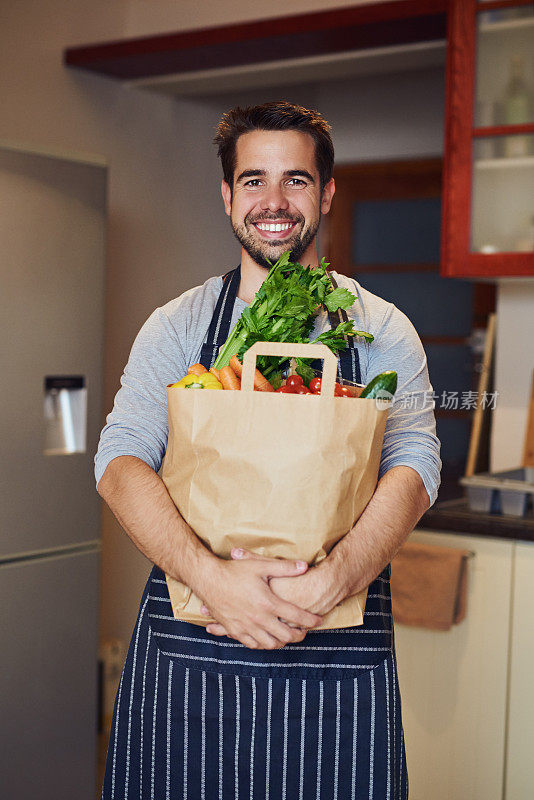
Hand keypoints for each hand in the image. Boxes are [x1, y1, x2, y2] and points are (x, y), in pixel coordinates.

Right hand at [199, 548, 322, 649]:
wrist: (208, 579)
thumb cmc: (234, 571)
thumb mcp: (261, 566)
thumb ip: (284, 568)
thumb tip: (304, 566)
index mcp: (268, 603)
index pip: (296, 616)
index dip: (311, 620)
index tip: (319, 621)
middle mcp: (258, 618)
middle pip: (286, 636)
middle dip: (299, 635)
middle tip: (305, 632)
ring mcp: (246, 627)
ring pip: (270, 644)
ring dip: (282, 643)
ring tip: (287, 637)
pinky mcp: (234, 630)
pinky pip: (252, 645)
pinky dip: (263, 644)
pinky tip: (266, 639)